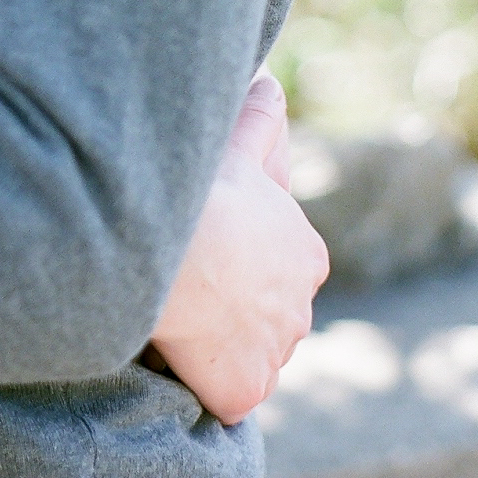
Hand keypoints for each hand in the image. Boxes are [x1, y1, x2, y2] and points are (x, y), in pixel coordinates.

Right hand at [148, 72, 329, 424]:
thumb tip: (269, 80)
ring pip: (247, 357)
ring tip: (173, 319)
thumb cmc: (202, 190)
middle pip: (267, 318)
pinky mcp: (243, 393)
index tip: (206, 251)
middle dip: (233, 310)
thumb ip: (258, 115)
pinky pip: (223, 397)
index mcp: (307, 254)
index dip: (241, 262)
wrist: (170, 247)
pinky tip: (172, 358)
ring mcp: (274, 355)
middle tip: (185, 285)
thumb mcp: (235, 139)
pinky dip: (200, 384)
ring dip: (216, 346)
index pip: (281, 269)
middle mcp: (301, 311)